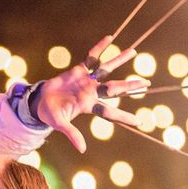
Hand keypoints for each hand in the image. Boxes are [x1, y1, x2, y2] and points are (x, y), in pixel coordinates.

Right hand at [34, 35, 147, 152]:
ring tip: (134, 52)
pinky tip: (110, 38)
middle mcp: (92, 92)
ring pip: (106, 69)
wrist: (40, 102)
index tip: (139, 122)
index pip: (110, 112)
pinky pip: (91, 57)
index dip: (124, 116)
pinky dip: (99, 48)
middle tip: (147, 82)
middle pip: (115, 88)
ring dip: (120, 60)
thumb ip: (72, 134)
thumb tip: (82, 150)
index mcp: (89, 106)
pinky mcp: (78, 70)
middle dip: (130, 86)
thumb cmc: (50, 115)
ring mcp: (86, 81)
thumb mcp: (60, 124)